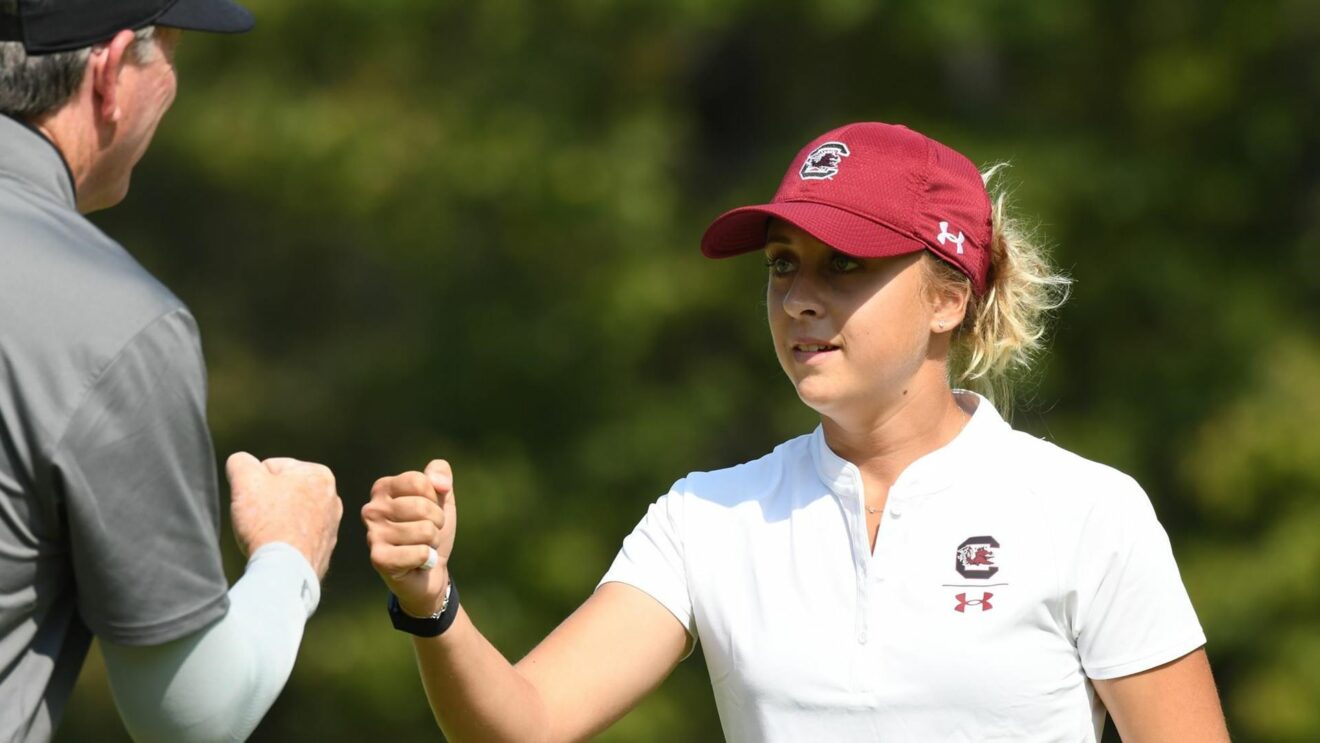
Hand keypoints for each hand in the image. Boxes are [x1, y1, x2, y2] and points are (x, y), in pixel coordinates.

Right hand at [226, 452, 342, 579]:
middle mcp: (332, 497)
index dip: (253, 484)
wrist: (286, 571)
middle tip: (259, 519)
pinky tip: (278, 548)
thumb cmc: (268, 522)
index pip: (271, 467)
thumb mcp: (246, 480)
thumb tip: (242, 462)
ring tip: (268, 535)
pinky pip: (295, 536)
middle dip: (266, 502)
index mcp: (319, 474)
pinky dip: (284, 540)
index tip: (254, 502)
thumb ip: (241, 462)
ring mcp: (331, 524)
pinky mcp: (324, 548)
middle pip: (281, 491)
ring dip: (274, 521)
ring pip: (288, 514)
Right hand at [361, 460, 456, 617]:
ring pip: (425, 530)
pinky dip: (428, 558)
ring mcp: (373, 534)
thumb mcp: (440, 496)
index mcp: (383, 488)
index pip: (420, 482)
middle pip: (423, 506)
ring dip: (432, 542)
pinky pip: (421, 552)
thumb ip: (439, 473)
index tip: (429, 510)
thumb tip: (440, 483)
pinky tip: (417, 563)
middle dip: (436, 522)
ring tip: (421, 546)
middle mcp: (372, 509)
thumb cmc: (430, 529)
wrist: (430, 570)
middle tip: (427, 533)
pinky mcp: (379, 559)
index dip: (435, 498)